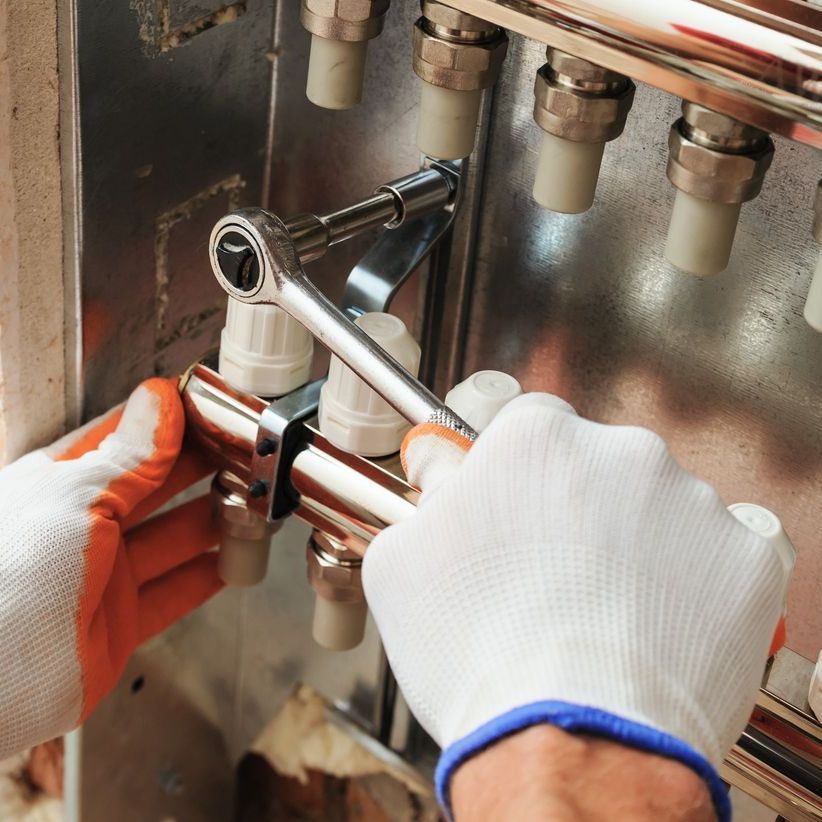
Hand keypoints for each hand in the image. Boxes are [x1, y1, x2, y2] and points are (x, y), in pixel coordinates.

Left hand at [0, 378, 221, 758]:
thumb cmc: (6, 578)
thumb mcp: (74, 498)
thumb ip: (128, 457)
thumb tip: (159, 403)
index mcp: (61, 484)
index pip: (125, 440)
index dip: (169, 422)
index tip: (212, 408)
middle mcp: (82, 526)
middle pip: (155, 488)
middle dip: (200, 470)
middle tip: (243, 456)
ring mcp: (102, 576)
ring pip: (170, 540)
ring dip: (211, 522)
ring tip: (249, 505)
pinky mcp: (118, 624)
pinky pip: (173, 594)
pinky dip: (205, 579)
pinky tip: (231, 564)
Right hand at [363, 394, 784, 819]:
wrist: (569, 742)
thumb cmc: (480, 654)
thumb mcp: (402, 562)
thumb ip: (429, 495)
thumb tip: (442, 468)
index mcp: (537, 440)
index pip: (532, 428)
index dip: (521, 476)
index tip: (521, 507)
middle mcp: (622, 452)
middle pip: (599, 465)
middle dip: (581, 507)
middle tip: (558, 573)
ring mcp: (693, 503)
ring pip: (659, 510)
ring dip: (637, 545)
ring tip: (604, 611)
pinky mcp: (745, 559)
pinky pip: (715, 558)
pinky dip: (689, 585)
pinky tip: (653, 627)